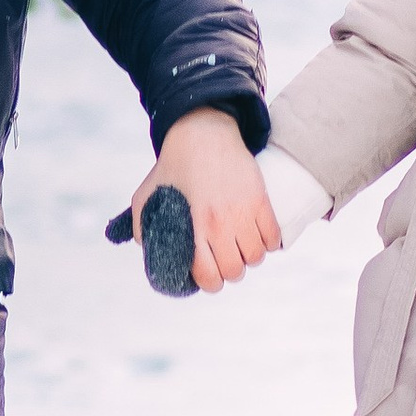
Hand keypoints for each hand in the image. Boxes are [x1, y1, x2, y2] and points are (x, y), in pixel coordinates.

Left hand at [128, 104, 280, 292]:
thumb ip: (142, 227)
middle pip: (235, 271)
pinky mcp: (260, 200)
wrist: (202, 133)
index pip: (208, 276)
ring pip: (256, 257)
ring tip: (241, 246)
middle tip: (225, 259)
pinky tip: (258, 236)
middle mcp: (220, 224)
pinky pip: (273, 237)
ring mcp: (243, 212)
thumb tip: (149, 251)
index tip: (208, 275)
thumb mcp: (146, 195)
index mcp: (193, 227)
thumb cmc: (173, 165)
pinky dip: (268, 242)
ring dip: (249, 256)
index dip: (209, 282)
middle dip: (230, 271)